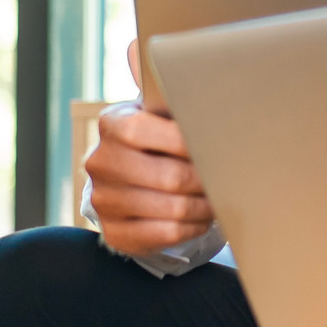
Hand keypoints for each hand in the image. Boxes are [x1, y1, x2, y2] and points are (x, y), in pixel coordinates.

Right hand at [88, 100, 213, 255]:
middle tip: (225, 179)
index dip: (191, 142)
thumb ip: (175, 105)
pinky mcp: (115, 232)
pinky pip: (167, 234)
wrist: (125, 179)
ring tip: (217, 199)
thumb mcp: (158, 117)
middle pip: (172, 178)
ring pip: (174, 210)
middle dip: (205, 180)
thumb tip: (199, 92)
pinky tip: (201, 218)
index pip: (155, 133)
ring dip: (205, 207)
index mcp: (112, 124)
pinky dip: (193, 227)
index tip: (216, 146)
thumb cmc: (153, 142)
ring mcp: (104, 200)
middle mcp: (101, 162)